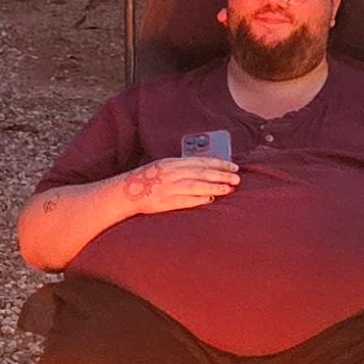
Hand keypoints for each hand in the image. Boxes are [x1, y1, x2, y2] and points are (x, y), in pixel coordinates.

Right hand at [121, 155, 239, 215]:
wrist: (127, 191)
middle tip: (237, 178)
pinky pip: (185, 200)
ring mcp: (168, 187)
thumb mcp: (165, 167)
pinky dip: (198, 199)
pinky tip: (211, 199)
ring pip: (196, 185)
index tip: (233, 166)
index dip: (219, 164)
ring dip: (214, 187)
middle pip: (201, 173)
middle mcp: (172, 173)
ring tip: (229, 189)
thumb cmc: (148, 179)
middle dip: (221, 175)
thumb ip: (183, 167)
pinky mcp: (165, 201)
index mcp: (173, 162)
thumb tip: (206, 170)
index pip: (201, 162)